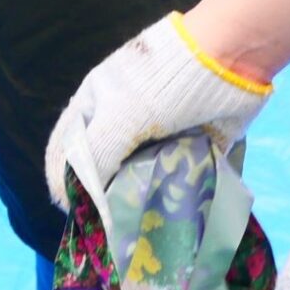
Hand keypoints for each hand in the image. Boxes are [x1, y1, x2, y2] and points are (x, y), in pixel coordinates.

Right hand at [44, 11, 271, 207]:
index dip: (63, 179)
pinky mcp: (190, 147)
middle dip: (102, 195)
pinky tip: (167, 215)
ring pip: (139, 176)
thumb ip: (96, 157)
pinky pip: (175, 179)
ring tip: (134, 229)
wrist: (226, 60)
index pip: (68, 147)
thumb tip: (84, 200)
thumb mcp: (119, 117)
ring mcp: (157, 134)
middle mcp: (123, 120)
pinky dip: (171, 197)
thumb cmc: (161, 82)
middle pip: (104, 165)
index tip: (70, 213)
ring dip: (137, 200)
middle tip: (104, 228)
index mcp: (97, 104)